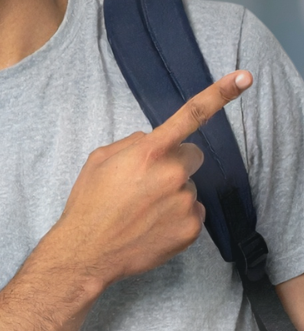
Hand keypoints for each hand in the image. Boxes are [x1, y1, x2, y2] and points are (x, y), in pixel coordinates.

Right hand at [44, 70, 252, 291]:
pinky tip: (152, 225)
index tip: (243, 78)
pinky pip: (193, 212)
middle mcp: (172, 174)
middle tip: (147, 182)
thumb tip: (151, 142)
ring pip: (189, 187)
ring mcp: (185, 203)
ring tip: (142, 210)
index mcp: (149, 152)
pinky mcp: (192, 229)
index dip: (219, 94)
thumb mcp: (100, 160)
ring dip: (173, 193)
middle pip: (192, 156)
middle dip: (175, 163)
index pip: (190, 115)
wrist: (87, 252)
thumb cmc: (89, 204)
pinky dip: (177, 217)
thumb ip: (132, 145)